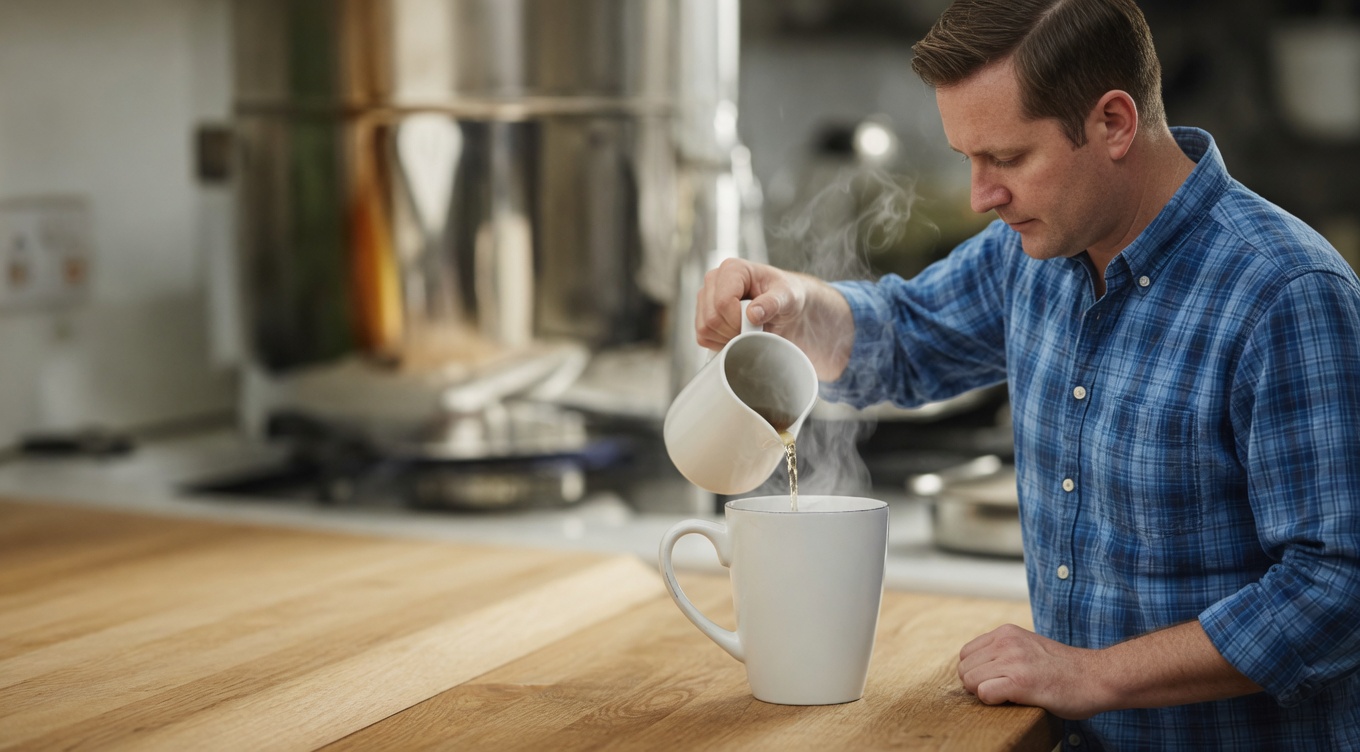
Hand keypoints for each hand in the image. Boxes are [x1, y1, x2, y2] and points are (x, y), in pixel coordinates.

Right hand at [694, 258, 853, 380]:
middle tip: (754, 329)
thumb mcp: (788, 296)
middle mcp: (714, 280)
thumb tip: (752, 314)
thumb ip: (772, 302)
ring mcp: (706, 298)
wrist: (785, 307)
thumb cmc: (786, 295)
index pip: (723, 303)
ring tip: (747, 330)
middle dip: (734, 331)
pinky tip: (736, 334)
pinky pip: (702, 337)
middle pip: (711, 318)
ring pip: (704, 329)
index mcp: (732, 269)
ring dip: (727, 338)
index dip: (738, 321)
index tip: (756, 324)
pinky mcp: (703, 315)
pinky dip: (720, 342)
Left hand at [957, 623, 1107, 719]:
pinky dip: (993, 701)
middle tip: (1001, 691)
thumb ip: (1005, 652)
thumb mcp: (1029, 647)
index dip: (976, 672)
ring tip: (1010, 695)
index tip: (994, 681)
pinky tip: (1014, 700)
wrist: (1097, 677)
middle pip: (964, 669)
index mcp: (1006, 633)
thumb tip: (976, 669)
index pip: (966, 654)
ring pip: (970, 681)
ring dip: (984, 694)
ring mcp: (1012, 660)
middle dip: (977, 684)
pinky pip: (983, 693)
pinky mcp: (1020, 681)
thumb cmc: (1065, 670)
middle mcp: (1006, 642)